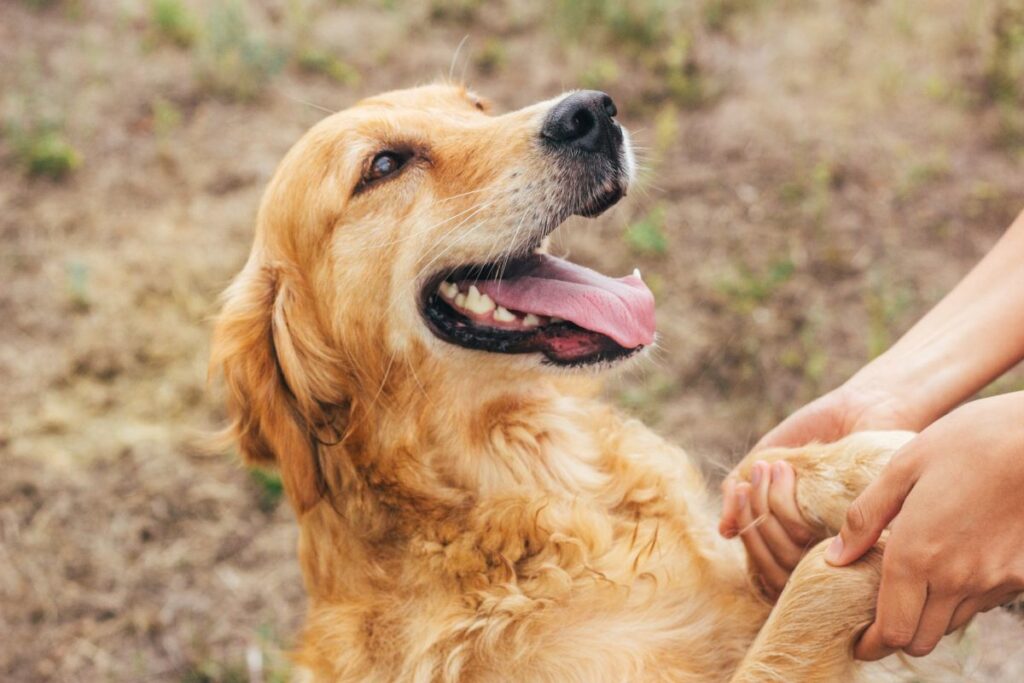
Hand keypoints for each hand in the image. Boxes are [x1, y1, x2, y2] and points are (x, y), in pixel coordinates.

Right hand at [719, 383, 922, 596]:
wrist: (861, 405)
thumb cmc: (817, 432)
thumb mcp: (769, 461)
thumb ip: (746, 496)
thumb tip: (724, 531)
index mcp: (799, 538)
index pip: (761, 556)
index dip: (743, 525)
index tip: (739, 488)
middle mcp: (820, 548)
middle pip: (768, 557)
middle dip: (750, 512)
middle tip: (756, 472)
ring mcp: (838, 543)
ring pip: (783, 550)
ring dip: (766, 504)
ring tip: (772, 466)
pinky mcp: (855, 531)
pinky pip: (801, 535)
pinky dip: (781, 502)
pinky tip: (782, 468)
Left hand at [825, 391, 1023, 659]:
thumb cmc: (969, 440)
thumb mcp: (904, 466)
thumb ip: (865, 516)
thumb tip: (836, 557)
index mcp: (917, 553)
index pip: (892, 631)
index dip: (871, 644)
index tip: (859, 641)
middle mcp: (957, 578)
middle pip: (920, 639)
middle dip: (896, 633)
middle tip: (880, 613)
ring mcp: (995, 580)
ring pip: (952, 623)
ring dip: (929, 614)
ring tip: (915, 581)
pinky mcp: (1023, 575)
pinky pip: (984, 602)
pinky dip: (963, 595)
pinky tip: (954, 562)